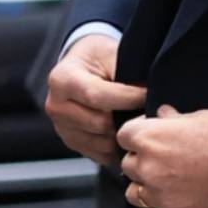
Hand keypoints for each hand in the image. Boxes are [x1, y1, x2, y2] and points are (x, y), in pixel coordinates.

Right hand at [45, 33, 148, 167]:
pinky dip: (118, 147)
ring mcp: (61, 127)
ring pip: (102, 142)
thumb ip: (127, 73)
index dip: (128, 98)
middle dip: (127, 117)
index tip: (148, 94)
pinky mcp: (72, 142)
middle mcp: (55, 106)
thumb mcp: (112, 54)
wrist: (83, 66)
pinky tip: (128, 131)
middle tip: (148, 111)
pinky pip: (100, 154)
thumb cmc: (99, 58)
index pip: (97, 96)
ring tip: (139, 120)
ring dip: (124, 134)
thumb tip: (152, 92)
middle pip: (100, 123)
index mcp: (61, 79)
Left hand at [118, 105, 207, 207]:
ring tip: (161, 182)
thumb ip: (173, 119)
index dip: (136, 135)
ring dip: (143, 187)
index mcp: (150, 138)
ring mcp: (161, 194)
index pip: (124, 136)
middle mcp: (149, 167)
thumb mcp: (199, 117)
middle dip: (143, 160)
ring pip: (133, 194)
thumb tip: (162, 114)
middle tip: (164, 159)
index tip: (147, 136)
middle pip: (129, 165)